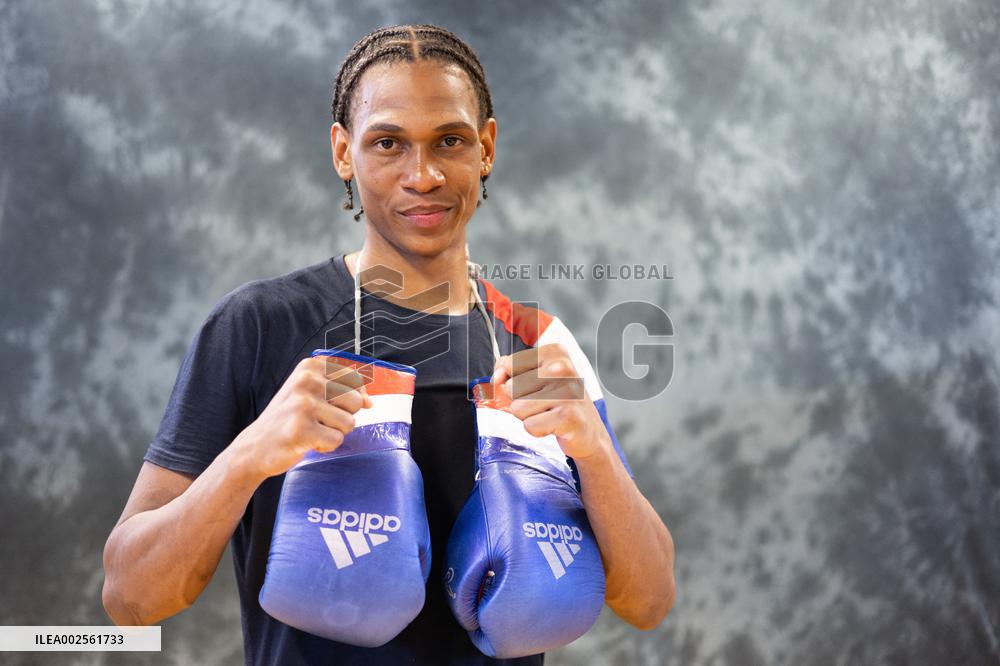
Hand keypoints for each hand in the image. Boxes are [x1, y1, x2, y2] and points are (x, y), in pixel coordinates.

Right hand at [233, 356, 371, 478]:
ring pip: (349, 423)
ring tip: (311, 430)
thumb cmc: (287, 419)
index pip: (354, 379)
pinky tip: (307, 442)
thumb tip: (369, 402)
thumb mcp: (310, 392)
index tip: (332, 406)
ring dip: (334, 432)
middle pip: (355, 402)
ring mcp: (303, 405)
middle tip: (317, 421)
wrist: (255, 447)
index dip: (352, 397)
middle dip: (342, 417)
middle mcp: (306, 381)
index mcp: (309, 367)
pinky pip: (336, 440)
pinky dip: (326, 446)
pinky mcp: (301, 429)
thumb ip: (340, 390)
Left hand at [492, 344, 608, 460]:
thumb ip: (509, 369)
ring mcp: (567, 391)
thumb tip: (497, 378)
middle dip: (521, 401)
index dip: (512, 380)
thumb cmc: (559, 401)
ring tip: (548, 414)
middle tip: (544, 403)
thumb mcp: (537, 376)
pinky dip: (538, 430)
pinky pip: (529, 425)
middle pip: (511, 388)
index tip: (532, 387)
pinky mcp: (567, 416)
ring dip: (529, 416)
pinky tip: (554, 426)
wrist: (588, 430)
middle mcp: (562, 368)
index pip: (509, 364)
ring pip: (517, 408)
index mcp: (554, 352)